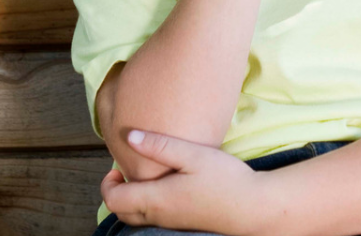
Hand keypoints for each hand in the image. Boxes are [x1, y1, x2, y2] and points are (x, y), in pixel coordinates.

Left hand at [101, 129, 272, 235]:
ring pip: (138, 217)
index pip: (114, 200)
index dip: (107, 184)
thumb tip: (129, 136)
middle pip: (122, 212)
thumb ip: (159, 145)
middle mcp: (160, 216)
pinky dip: (147, 204)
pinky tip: (165, 185)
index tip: (116, 165)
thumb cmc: (224, 179)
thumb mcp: (192, 155)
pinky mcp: (185, 223)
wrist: (253, 208)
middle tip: (125, 170)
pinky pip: (154, 218)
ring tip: (145, 174)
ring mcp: (173, 223)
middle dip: (117, 192)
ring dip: (132, 198)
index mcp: (156, 200)